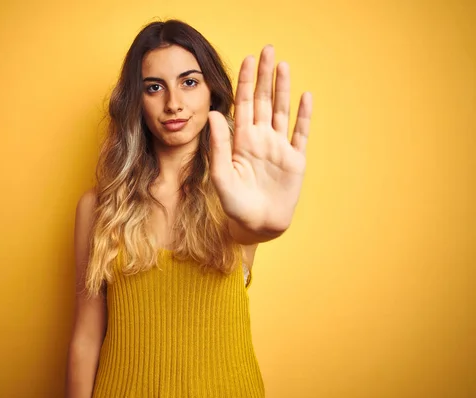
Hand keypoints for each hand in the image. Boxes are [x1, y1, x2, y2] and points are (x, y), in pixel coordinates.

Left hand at [208, 45, 312, 234]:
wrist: (258, 225)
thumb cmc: (235, 204)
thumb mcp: (222, 175)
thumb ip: (218, 145)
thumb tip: (214, 113)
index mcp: (241, 141)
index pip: (244, 104)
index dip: (246, 82)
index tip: (247, 59)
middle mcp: (260, 139)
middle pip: (264, 101)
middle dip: (264, 76)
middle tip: (267, 50)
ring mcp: (279, 148)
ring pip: (282, 112)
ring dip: (283, 89)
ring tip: (283, 65)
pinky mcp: (295, 160)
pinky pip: (300, 134)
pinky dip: (303, 116)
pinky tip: (305, 96)